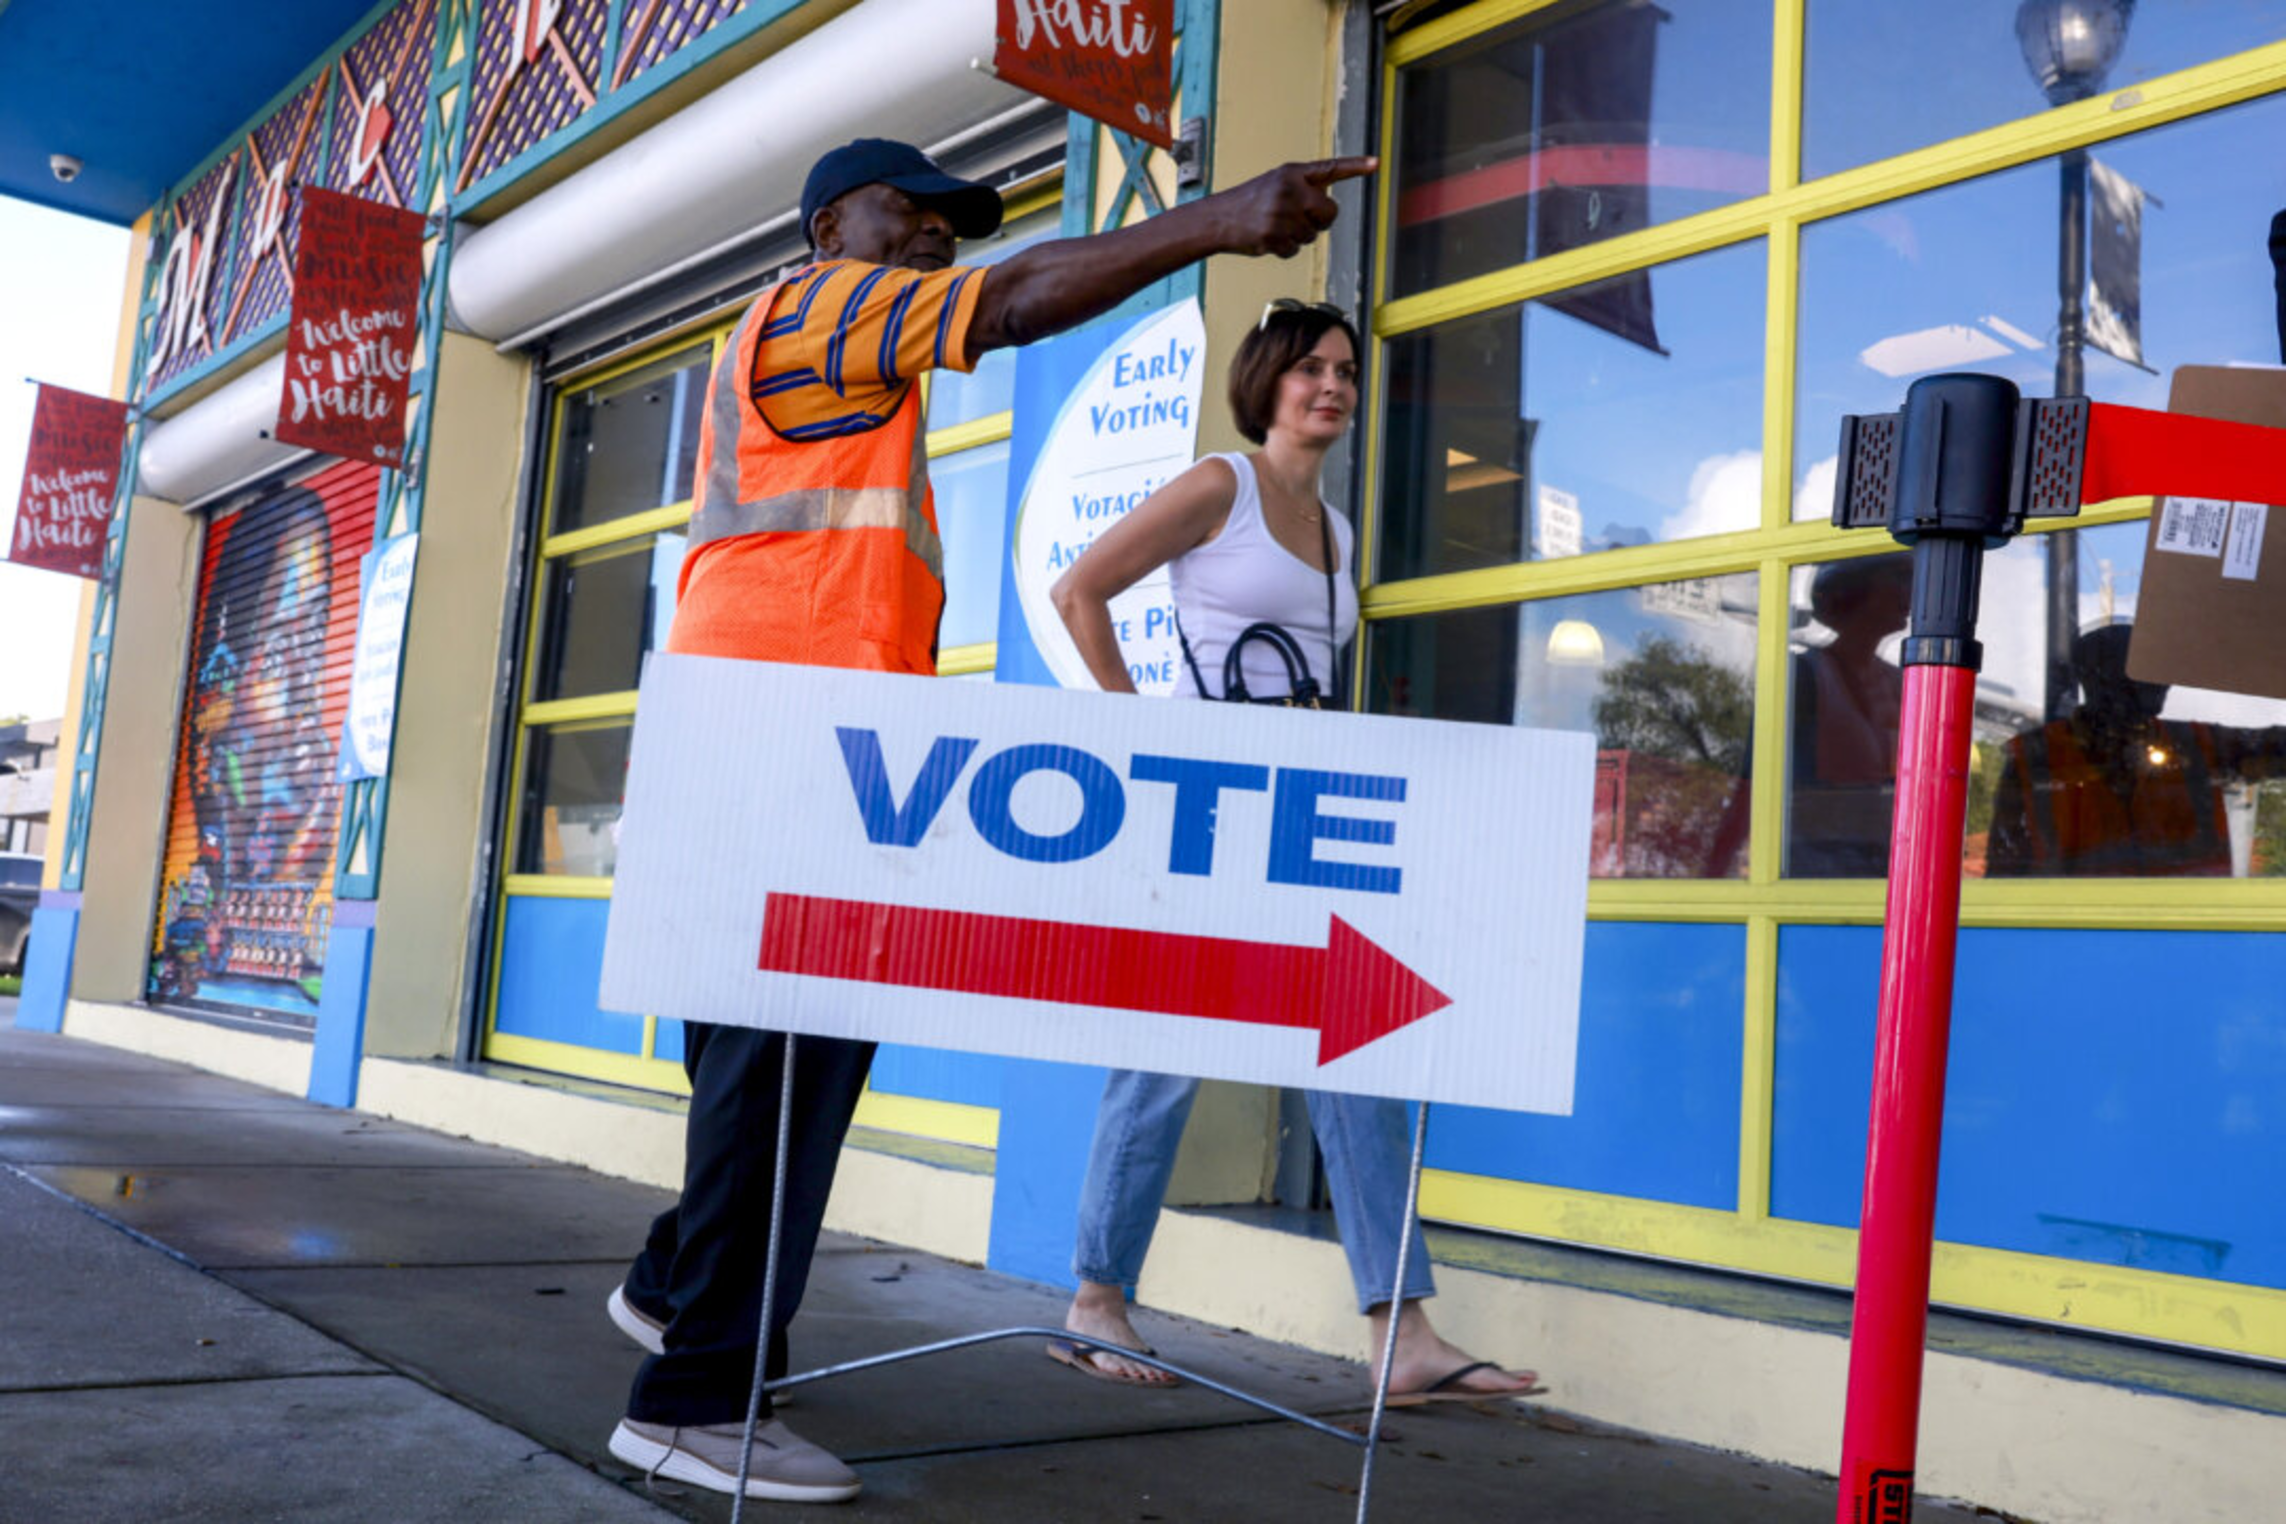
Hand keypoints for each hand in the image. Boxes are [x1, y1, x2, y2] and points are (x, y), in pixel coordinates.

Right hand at [1220, 157, 1377, 258]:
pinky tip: (1269, 239)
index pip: (1330, 168)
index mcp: (1292, 173)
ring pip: (1313, 235)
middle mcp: (1290, 190)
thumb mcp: (1276, 183)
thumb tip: (1327, 208)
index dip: (1355, 166)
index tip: (1377, 163)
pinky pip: (1296, 250)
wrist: (1218, 219)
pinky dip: (1285, 249)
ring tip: (1275, 226)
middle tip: (1299, 219)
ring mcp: (1282, 213)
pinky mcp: (1274, 236)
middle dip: (1320, 221)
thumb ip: (1303, 188)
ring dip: (1298, 237)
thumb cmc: (1249, 202)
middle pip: (1329, 212)